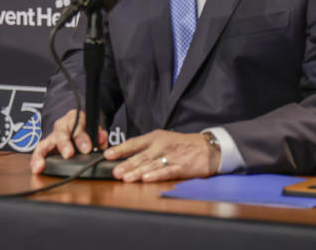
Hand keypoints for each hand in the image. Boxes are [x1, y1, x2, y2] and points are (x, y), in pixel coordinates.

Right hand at [30, 109, 107, 173]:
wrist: (78, 124)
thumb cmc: (86, 128)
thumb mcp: (96, 128)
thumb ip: (99, 134)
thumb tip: (102, 138)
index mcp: (75, 120)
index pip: (78, 124)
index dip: (82, 137)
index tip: (87, 148)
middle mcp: (61, 128)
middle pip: (60, 134)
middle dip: (64, 144)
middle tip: (69, 154)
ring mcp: (52, 138)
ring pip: (44, 143)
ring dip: (42, 155)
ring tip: (39, 166)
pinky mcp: (46, 148)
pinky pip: (38, 153)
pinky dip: (36, 160)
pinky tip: (36, 169)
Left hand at [102, 129, 219, 181]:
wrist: (207, 147)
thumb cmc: (181, 144)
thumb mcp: (162, 139)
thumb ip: (146, 147)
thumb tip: (125, 155)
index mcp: (155, 137)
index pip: (134, 143)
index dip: (120, 149)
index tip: (108, 155)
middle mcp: (161, 146)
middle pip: (141, 156)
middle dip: (126, 164)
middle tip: (115, 172)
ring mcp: (171, 157)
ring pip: (151, 165)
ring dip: (137, 172)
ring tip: (125, 178)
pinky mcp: (181, 167)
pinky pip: (167, 171)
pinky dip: (156, 175)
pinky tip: (147, 179)